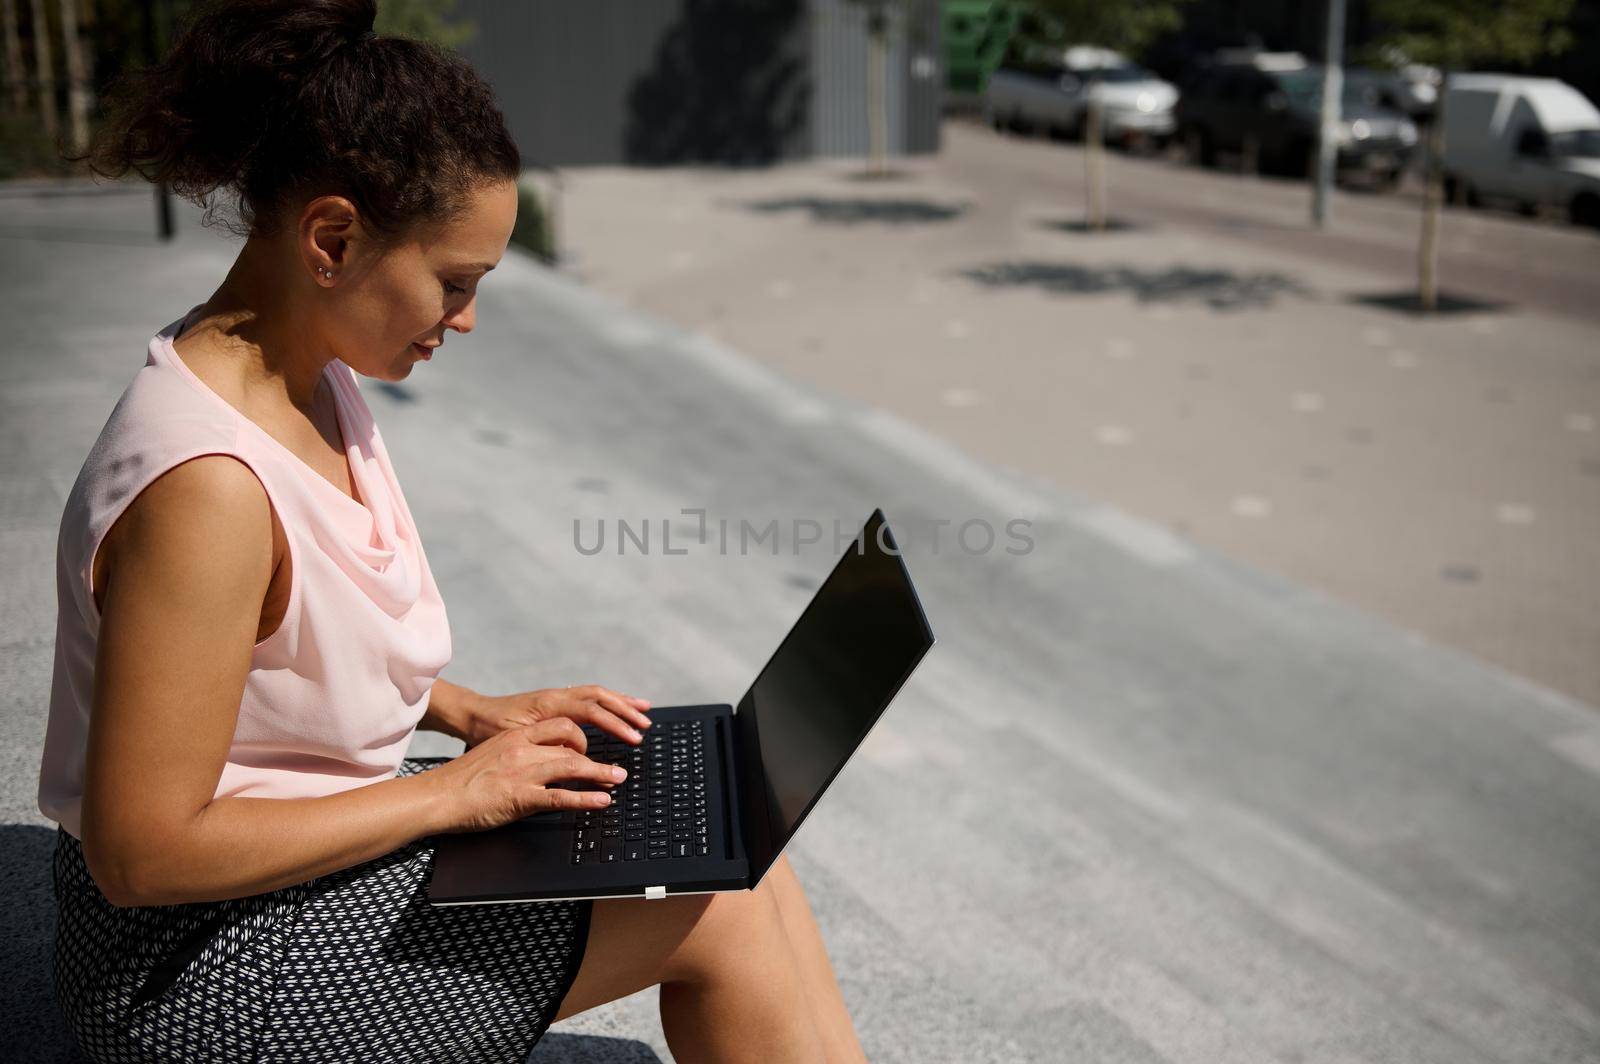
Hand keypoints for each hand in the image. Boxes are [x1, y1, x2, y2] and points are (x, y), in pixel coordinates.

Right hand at [427, 719, 627, 833]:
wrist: (437, 797)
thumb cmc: (462, 780)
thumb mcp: (493, 754)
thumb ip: (519, 753)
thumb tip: (543, 759)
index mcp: (516, 737)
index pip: (560, 726)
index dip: (582, 737)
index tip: (591, 748)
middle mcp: (522, 749)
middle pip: (571, 746)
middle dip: (596, 756)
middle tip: (613, 769)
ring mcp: (523, 772)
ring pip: (573, 766)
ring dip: (601, 774)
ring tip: (618, 780)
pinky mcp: (521, 797)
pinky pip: (561, 797)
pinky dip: (587, 799)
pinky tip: (601, 802)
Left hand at [461, 684, 652, 748]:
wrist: (469, 714)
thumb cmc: (486, 729)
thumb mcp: (511, 738)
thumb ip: (543, 744)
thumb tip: (574, 754)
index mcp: (548, 703)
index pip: (591, 711)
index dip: (615, 724)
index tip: (632, 738)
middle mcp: (555, 696)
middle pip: (599, 697)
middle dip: (625, 711)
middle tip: (645, 725)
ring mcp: (556, 697)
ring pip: (596, 694)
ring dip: (621, 703)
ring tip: (643, 711)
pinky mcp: (554, 702)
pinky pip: (587, 698)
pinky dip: (606, 703)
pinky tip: (617, 709)